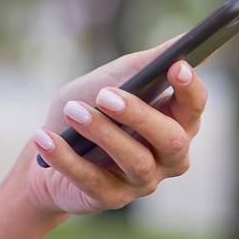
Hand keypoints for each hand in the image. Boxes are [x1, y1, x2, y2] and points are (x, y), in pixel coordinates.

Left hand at [21, 35, 208, 217]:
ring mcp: (142, 182)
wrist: (47, 146)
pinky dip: (65, 157)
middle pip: (170, 138)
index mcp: (175, 122)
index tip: (176, 65)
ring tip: (72, 111)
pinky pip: (90, 180)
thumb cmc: (89, 106)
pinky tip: (44, 137)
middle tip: (105, 94)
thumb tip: (183, 40)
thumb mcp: (112, 79)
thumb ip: (146, 64)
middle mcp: (168, 157)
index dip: (190, 89)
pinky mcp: (110, 199)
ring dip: (101, 132)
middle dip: (139, 114)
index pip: (194, 107)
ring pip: (134, 161)